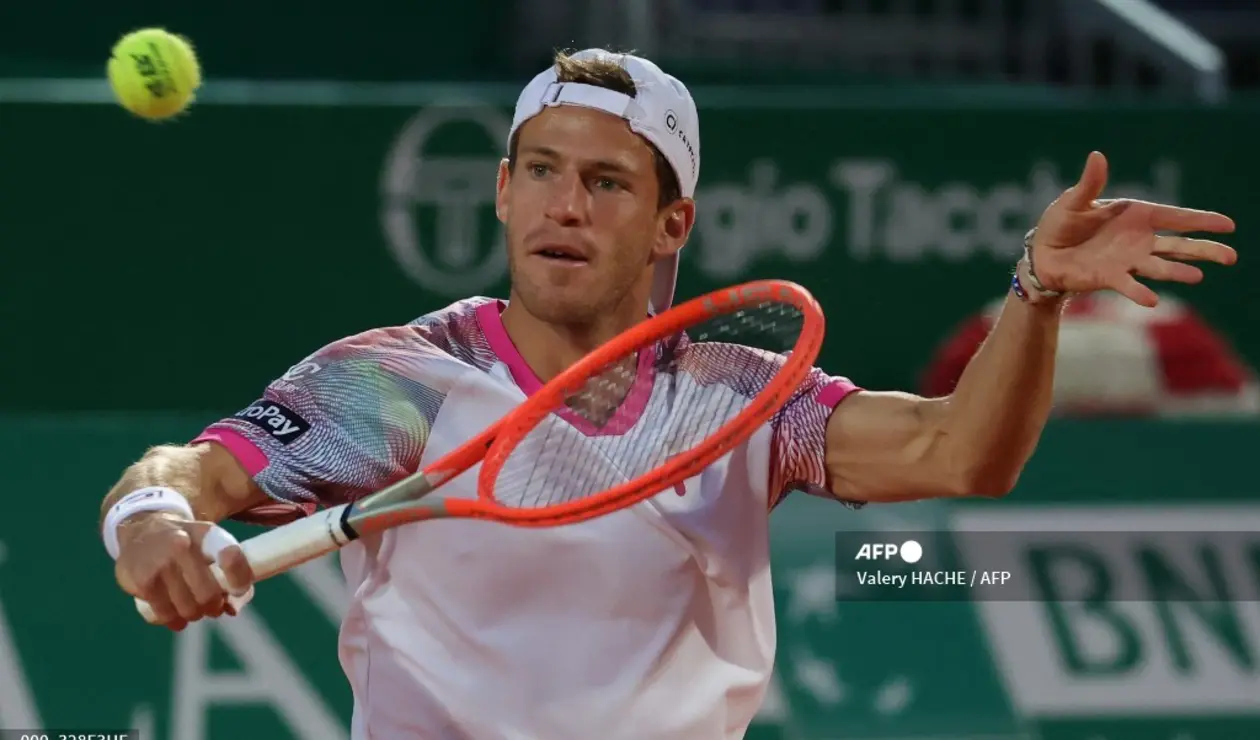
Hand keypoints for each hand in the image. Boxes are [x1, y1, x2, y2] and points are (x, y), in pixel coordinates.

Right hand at [114, 511, 254, 629]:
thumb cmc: (185, 541)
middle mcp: (181, 546)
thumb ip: (227, 568)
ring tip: (194, 609)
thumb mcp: (208, 540)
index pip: (229, 555)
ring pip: (187, 609)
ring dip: (195, 614)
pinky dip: (174, 620)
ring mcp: (159, 565)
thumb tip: (231, 609)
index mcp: (205, 533)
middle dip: (214, 606)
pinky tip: (176, 615)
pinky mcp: (141, 583)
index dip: (239, 577)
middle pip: (207, 594)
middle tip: (213, 606)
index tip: (239, 590)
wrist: (141, 529)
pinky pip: (164, 615)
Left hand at [1029, 151, 1235, 306]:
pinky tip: (1152, 300)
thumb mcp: (1073, 201)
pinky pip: (1129, 285)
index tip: (1229, 225)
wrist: (1042, 254)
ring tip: (1198, 276)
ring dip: (1178, 272)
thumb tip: (1097, 156)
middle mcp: (1138, 240)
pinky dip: (1139, 292)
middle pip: (1178, 245)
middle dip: (1204, 250)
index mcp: (1136, 215)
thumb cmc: (1061, 224)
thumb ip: (1090, 183)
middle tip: (1232, 256)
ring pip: (1160, 267)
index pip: (1175, 217)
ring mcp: (1127, 261)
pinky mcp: (1110, 278)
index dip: (1201, 220)